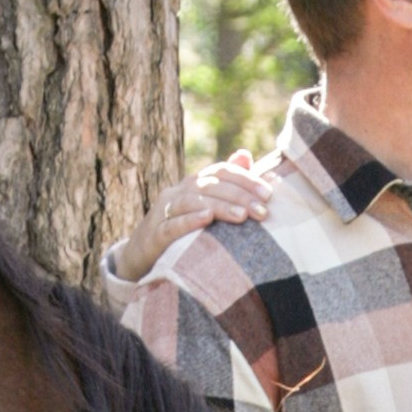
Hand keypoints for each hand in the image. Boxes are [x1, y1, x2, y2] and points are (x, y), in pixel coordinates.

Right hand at [113, 151, 270, 282]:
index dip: (245, 179)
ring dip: (219, 207)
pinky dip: (189, 221)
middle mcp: (177, 192)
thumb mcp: (204, 207)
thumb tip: (246, 154)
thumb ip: (225, 183)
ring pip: (191, 202)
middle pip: (209, 185)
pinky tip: (206, 220)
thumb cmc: (182, 231)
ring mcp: (163, 212)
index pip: (220, 172)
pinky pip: (171, 225)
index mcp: (193, 184)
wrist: (142, 257)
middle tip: (262, 210)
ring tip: (242, 215)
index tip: (269, 194)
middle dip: (239, 196)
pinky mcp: (154, 234)